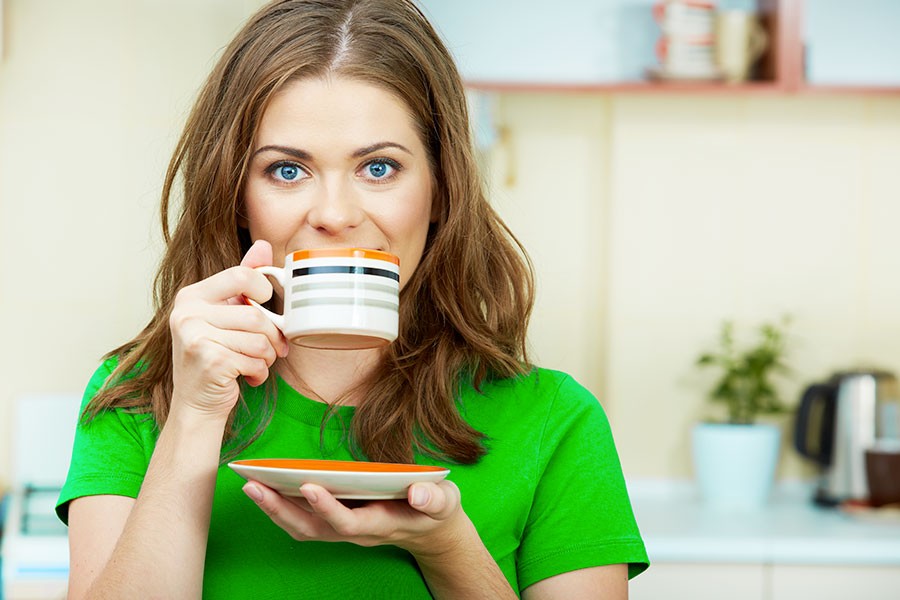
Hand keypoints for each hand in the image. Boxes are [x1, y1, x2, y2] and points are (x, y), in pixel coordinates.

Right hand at [169, 240, 289, 418]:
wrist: (196, 404)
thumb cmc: (215, 358)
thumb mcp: (226, 315)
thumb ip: (243, 281)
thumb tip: (264, 245)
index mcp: (192, 296)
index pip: (241, 275)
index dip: (264, 290)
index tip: (266, 305)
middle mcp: (187, 312)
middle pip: (256, 313)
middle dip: (272, 335)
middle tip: (273, 348)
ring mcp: (194, 336)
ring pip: (259, 338)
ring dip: (267, 356)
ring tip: (256, 363)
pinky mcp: (208, 360)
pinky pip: (254, 359)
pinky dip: (259, 372)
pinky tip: (246, 376)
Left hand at [242, 479, 465, 557]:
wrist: (432, 530)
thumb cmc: (436, 511)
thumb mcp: (444, 502)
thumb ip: (434, 498)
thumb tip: (419, 492)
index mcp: (381, 524)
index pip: (348, 522)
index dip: (327, 508)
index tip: (308, 485)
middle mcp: (356, 532)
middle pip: (313, 529)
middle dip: (281, 510)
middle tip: (254, 485)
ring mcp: (344, 529)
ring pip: (303, 527)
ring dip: (275, 509)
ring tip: (251, 484)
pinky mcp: (337, 522)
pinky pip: (303, 521)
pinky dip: (282, 507)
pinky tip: (266, 487)